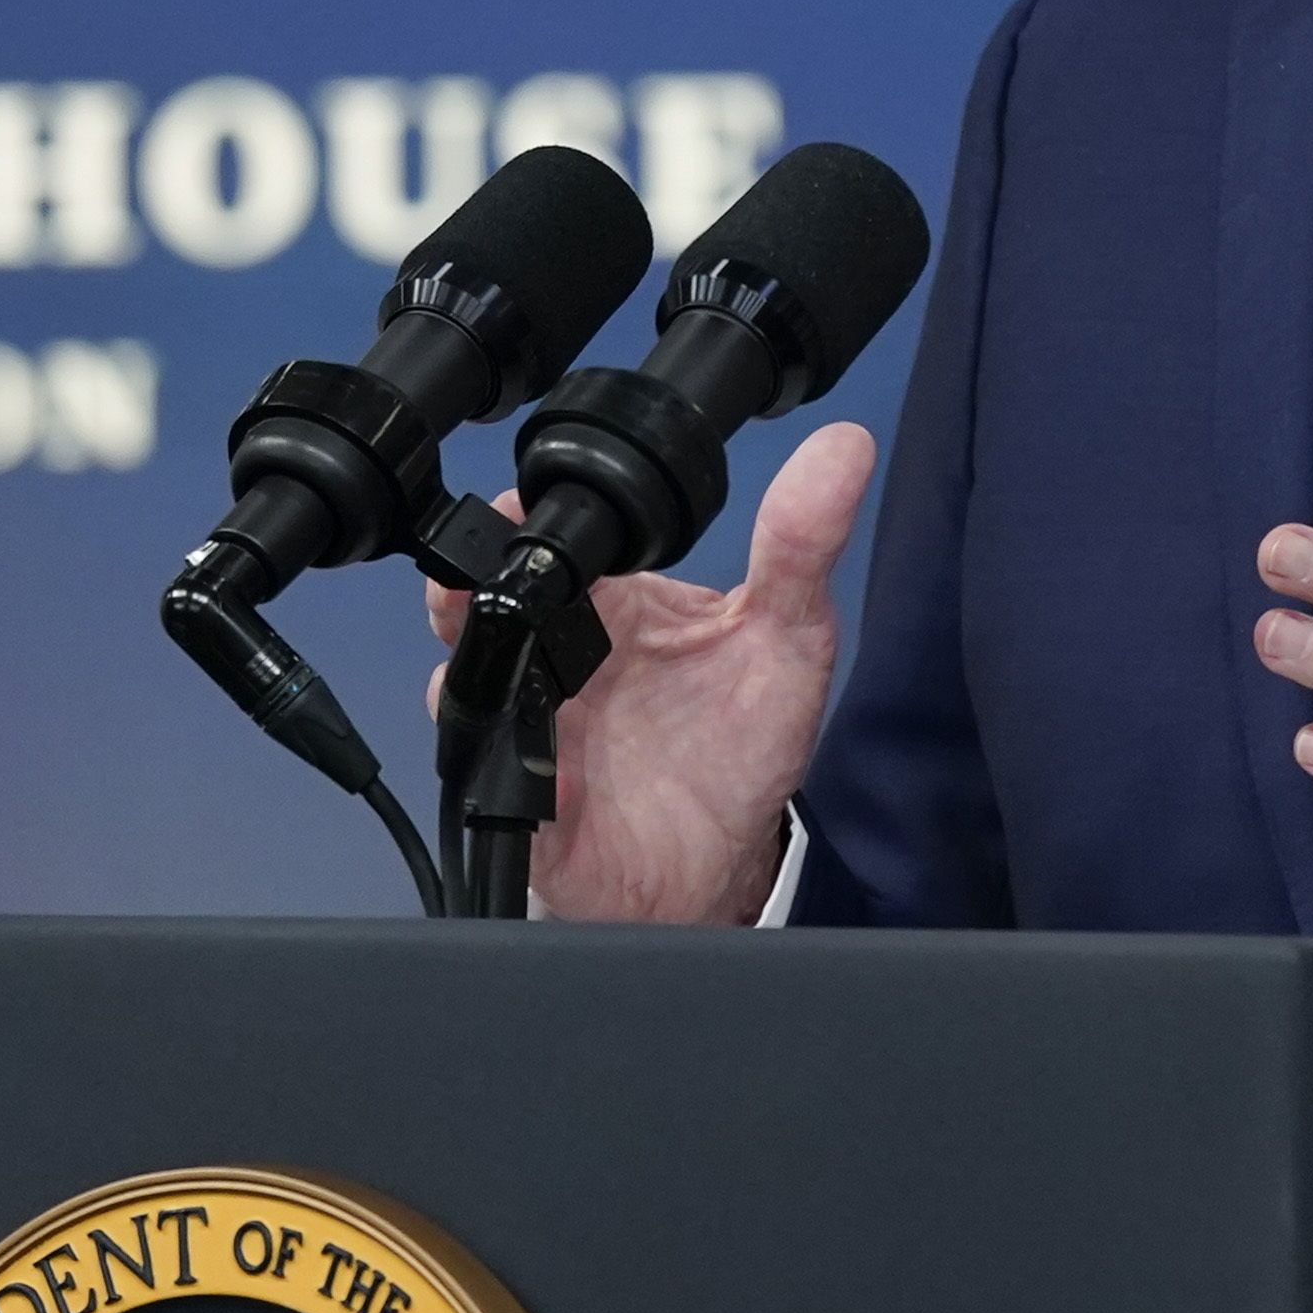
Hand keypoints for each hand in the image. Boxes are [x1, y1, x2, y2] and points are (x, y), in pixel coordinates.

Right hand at [422, 421, 875, 923]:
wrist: (719, 865)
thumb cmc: (745, 744)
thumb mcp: (789, 636)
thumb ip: (802, 545)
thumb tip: (847, 446)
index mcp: (615, 602)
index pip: (556, 538)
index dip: (524, 516)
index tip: (518, 504)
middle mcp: (562, 653)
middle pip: (486, 598)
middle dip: (466, 583)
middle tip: (475, 581)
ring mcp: (531, 719)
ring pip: (465, 672)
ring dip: (467, 658)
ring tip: (490, 652)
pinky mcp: (516, 789)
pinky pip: (481, 767)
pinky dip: (496, 757)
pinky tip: (536, 755)